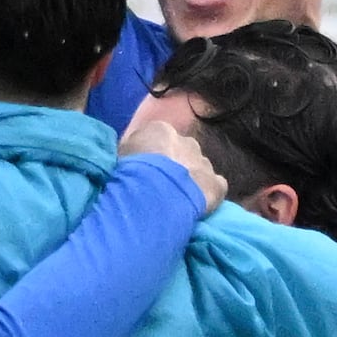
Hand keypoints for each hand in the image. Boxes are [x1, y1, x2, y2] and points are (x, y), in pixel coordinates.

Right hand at [118, 90, 224, 205]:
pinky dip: (208, 195)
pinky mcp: (216, 185)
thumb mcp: (119, 155)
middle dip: (175, 166)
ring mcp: (204, 163)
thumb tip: (132, 154)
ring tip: (178, 199)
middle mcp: (187, 142)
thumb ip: (130, 151)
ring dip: (191, 181)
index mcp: (161, 131)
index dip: (154, 155)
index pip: (160, 138)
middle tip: (162, 186)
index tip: (146, 170)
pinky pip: (214, 187)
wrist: (153, 193)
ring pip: (199, 169)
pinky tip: (197, 206)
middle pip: (183, 152)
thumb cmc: (130, 173)